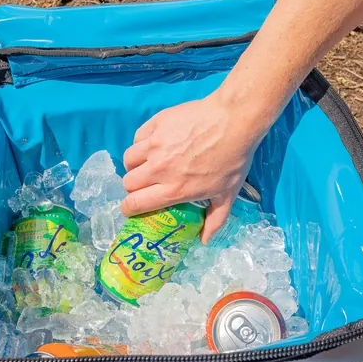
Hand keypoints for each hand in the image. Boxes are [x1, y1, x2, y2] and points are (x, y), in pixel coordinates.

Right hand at [120, 91, 264, 243]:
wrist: (234, 121)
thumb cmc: (233, 159)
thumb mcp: (227, 194)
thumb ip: (214, 220)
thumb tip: (204, 240)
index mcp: (173, 189)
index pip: (135, 203)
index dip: (128, 208)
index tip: (131, 208)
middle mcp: (159, 169)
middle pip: (128, 182)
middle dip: (133, 187)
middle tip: (144, 185)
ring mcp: (155, 145)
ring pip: (128, 159)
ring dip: (134, 165)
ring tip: (145, 164)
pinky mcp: (156, 124)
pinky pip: (138, 137)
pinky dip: (142, 143)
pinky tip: (153, 144)